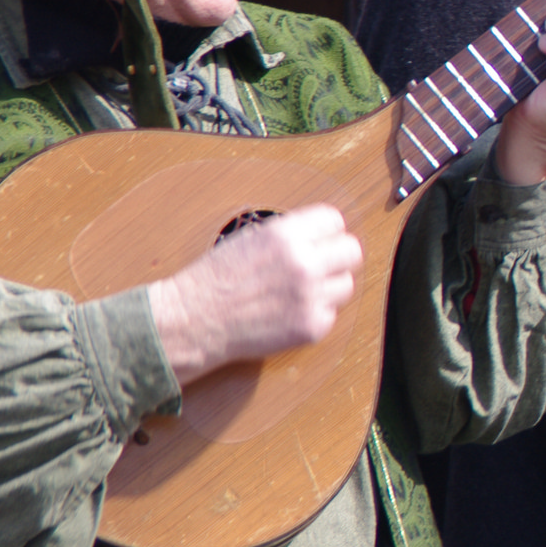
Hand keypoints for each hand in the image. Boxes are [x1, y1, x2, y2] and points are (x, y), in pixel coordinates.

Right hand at [147, 204, 362, 384]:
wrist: (194, 321)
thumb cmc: (216, 280)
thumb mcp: (250, 239)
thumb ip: (290, 235)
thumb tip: (322, 234)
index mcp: (286, 235)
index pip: (334, 220)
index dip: (327, 231)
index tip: (322, 240)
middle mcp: (303, 263)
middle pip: (351, 251)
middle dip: (337, 257)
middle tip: (322, 266)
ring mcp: (310, 296)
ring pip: (346, 284)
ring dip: (329, 287)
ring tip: (300, 292)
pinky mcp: (311, 326)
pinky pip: (331, 314)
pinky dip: (315, 314)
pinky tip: (290, 313)